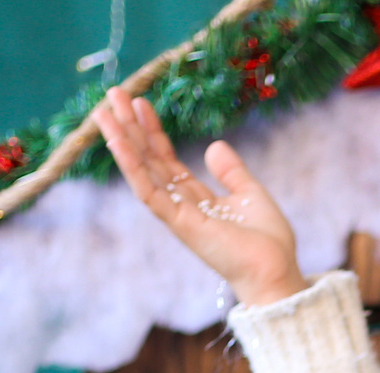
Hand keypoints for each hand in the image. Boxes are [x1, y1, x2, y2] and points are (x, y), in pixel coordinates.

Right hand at [94, 89, 307, 306]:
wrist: (275, 271)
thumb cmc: (267, 241)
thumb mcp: (250, 194)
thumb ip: (231, 172)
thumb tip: (215, 146)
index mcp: (197, 199)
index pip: (166, 159)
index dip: (153, 131)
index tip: (140, 103)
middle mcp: (181, 204)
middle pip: (148, 160)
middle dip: (130, 128)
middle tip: (114, 95)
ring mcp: (176, 214)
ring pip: (141, 171)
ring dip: (121, 141)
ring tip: (104, 112)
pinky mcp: (178, 223)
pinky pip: (148, 191)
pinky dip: (131, 166)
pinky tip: (117, 142)